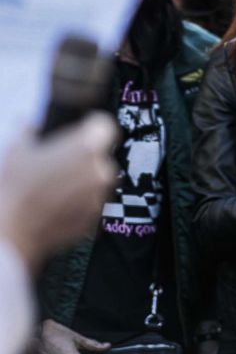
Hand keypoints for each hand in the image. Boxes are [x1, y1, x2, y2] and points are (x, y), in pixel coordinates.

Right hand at [0, 113, 116, 271]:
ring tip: (56, 184)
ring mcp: (99, 196)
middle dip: (85, 156)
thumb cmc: (16, 189)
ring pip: (99, 178)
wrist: (12, 231)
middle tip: (61, 161)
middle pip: (102, 154)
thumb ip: (30, 128)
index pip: (105, 125)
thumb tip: (30, 122)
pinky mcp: (94, 217)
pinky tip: (58, 201)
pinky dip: (81, 199)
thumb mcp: (18, 148)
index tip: (82, 131)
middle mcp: (100, 170)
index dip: (92, 127)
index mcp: (87, 146)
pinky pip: (93, 200)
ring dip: (85, 178)